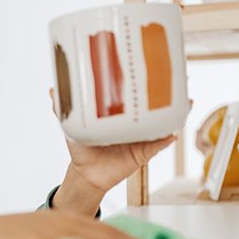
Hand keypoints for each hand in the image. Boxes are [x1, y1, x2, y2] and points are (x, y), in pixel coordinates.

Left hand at [50, 89, 187, 215]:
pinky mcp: (144, 152)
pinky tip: (174, 129)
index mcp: (120, 113)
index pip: (134, 94)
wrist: (86, 174)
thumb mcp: (72, 125)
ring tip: (186, 99)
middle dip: (167, 91)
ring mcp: (142, 136)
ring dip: (176, 111)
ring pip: (163, 122)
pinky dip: (168, 137)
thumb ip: (64, 108)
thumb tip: (52, 90)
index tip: (153, 64)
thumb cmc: (82, 148)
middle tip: (177, 77)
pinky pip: (160, 144)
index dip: (145, 80)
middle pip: (154, 104)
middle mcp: (134, 122)